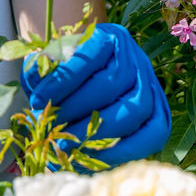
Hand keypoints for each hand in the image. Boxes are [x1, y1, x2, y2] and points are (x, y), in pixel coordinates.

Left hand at [21, 23, 169, 166]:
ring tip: (67, 145)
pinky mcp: (160, 113)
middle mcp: (136, 58)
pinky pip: (153, 133)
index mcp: (110, 37)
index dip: (62, 81)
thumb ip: (40, 71)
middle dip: (77, 110)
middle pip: (113, 83)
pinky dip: (125, 150)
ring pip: (135, 108)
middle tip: (50, 128)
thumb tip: (38, 87)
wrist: (88, 82)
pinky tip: (94, 158)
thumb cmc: (65, 73)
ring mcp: (151, 86)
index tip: (35, 100)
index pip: (89, 55)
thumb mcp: (48, 64)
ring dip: (98, 131)